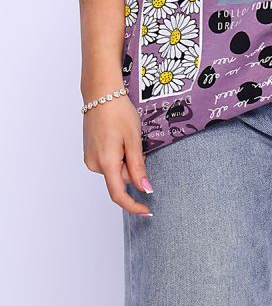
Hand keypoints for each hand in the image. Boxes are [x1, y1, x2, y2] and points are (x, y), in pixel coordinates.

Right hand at [83, 95, 153, 215]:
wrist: (101, 94)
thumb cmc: (119, 113)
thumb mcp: (134, 139)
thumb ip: (138, 167)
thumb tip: (145, 189)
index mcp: (106, 162)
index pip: (118, 194)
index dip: (133, 206)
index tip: (147, 211)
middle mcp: (94, 164)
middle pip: (120, 178)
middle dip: (132, 167)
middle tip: (137, 144)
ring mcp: (89, 158)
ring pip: (115, 169)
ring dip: (124, 159)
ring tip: (125, 136)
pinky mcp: (89, 152)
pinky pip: (108, 162)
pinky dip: (117, 155)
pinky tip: (117, 137)